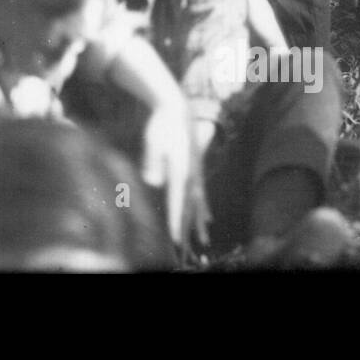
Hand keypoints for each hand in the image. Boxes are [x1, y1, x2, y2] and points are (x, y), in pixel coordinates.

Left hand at [141, 103, 202, 244]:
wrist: (176, 109)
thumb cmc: (160, 125)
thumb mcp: (152, 140)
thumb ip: (152, 161)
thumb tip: (154, 184)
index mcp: (181, 169)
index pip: (177, 200)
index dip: (176, 220)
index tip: (175, 238)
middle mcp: (192, 173)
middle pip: (191, 206)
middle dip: (188, 229)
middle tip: (186, 250)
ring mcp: (196, 172)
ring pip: (199, 203)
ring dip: (199, 222)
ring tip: (202, 241)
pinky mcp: (196, 170)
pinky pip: (201, 194)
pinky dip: (204, 209)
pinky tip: (208, 220)